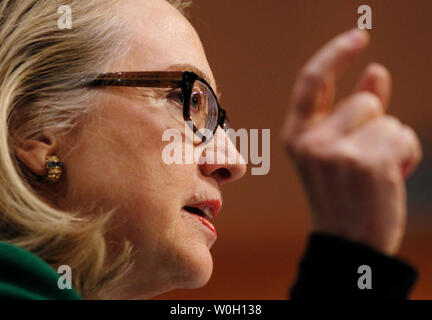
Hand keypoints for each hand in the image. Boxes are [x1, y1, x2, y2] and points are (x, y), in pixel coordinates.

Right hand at [281, 28, 421, 255]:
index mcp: (297, 136)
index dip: (335, 54)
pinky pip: (402, 136)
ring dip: (392, 143)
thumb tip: (376, 71)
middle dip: (376, 125)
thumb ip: (355, 108)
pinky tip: (388, 180)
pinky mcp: (365, 164)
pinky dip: (406, 156)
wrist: (347, 244)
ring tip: (376, 174)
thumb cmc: (345, 195)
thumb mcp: (339, 150)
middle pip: (363, 102)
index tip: (359, 37)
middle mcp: (310, 141)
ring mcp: (335, 152)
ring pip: (386, 119)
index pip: (311, 82)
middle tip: (365, 162)